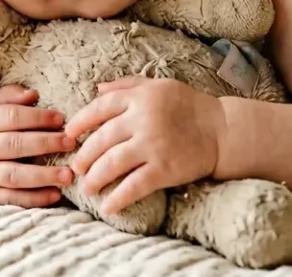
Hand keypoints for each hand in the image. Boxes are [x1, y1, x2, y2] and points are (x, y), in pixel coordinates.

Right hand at [0, 84, 76, 207]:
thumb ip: (10, 96)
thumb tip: (33, 94)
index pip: (11, 117)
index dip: (36, 117)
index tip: (61, 119)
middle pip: (14, 145)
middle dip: (44, 143)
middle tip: (70, 143)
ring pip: (14, 176)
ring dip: (42, 176)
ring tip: (67, 174)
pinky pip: (12, 199)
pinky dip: (34, 199)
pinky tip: (55, 195)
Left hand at [65, 76, 226, 215]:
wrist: (223, 130)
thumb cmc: (189, 106)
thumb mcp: (158, 86)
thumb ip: (127, 85)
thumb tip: (97, 89)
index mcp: (139, 98)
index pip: (99, 109)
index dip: (79, 122)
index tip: (68, 135)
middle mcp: (142, 120)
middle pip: (100, 140)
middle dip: (84, 156)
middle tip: (75, 168)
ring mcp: (152, 145)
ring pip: (111, 164)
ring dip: (94, 178)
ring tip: (87, 188)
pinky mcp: (164, 169)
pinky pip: (134, 186)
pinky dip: (117, 198)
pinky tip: (108, 207)